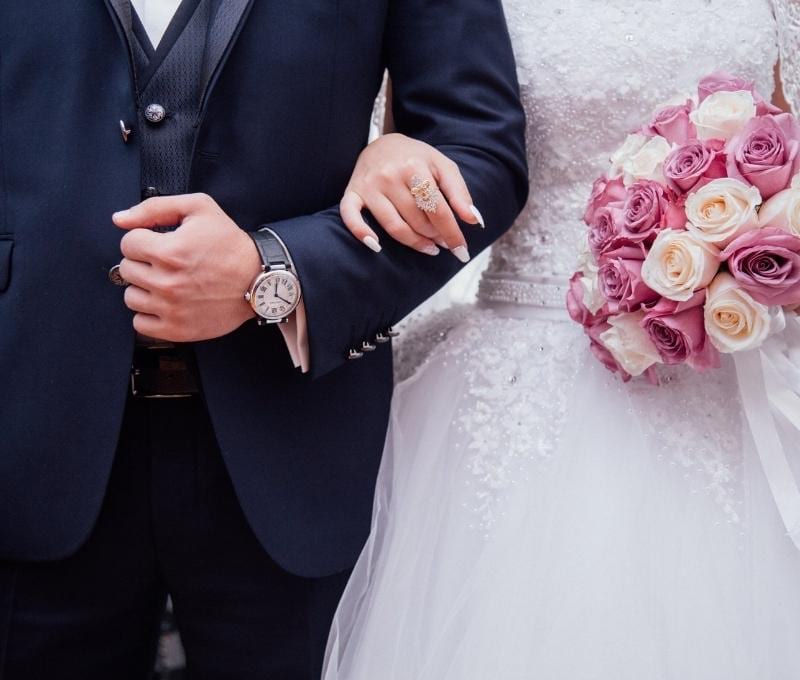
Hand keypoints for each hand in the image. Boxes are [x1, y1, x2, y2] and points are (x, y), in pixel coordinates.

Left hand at [112, 193, 261, 341]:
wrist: (259, 280)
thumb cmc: (231, 244)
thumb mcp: (199, 209)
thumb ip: (155, 208)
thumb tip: (120, 220)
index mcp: (170, 252)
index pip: (128, 243)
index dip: (144, 239)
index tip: (160, 243)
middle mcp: (168, 282)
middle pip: (126, 270)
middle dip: (143, 263)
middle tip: (166, 263)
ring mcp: (171, 309)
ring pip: (131, 297)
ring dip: (145, 289)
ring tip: (167, 283)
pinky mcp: (177, 329)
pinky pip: (141, 324)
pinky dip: (150, 314)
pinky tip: (167, 303)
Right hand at [340, 133, 483, 261]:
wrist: (382, 144)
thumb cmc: (416, 159)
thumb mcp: (443, 167)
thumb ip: (460, 193)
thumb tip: (475, 220)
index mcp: (414, 167)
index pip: (438, 209)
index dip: (452, 232)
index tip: (461, 250)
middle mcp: (389, 175)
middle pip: (417, 220)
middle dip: (435, 236)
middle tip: (443, 241)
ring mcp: (368, 186)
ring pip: (393, 226)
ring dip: (414, 242)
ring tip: (428, 247)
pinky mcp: (352, 193)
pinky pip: (351, 217)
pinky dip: (361, 233)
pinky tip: (376, 247)